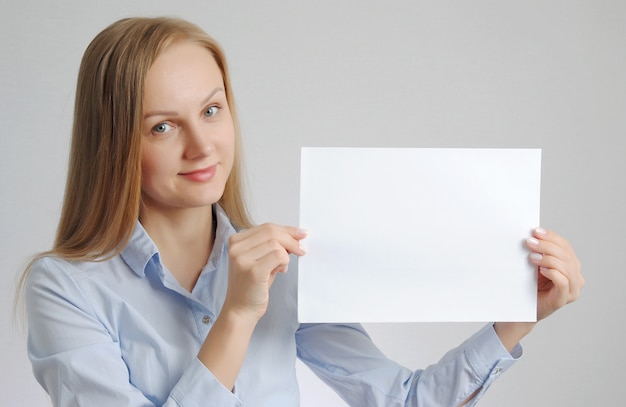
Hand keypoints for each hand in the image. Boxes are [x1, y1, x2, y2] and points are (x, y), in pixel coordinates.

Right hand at [224, 223, 306, 320]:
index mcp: (236, 241)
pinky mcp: (253, 270)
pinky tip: (281, 271)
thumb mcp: (260, 259)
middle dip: (291, 239)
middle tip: (301, 250)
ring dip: (286, 254)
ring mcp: (242, 258)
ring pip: (276, 244)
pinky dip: (285, 262)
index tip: (300, 235)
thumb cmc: (253, 285)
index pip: (266, 227)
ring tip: (282, 267)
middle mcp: (236, 247)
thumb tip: (296, 235)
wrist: (241, 309)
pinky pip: (279, 256)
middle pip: (272, 232)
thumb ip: (272, 245)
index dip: (286, 230)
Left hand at [494, 228, 583, 351]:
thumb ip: (538, 250)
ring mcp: (572, 289)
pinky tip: (542, 270)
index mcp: (570, 264)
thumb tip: (532, 233)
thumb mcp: (534, 264)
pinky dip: (553, 273)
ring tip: (532, 256)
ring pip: (566, 267)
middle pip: (565, 255)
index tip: (536, 231)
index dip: (551, 237)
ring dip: (548, 258)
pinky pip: (564, 282)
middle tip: (529, 242)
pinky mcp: (563, 299)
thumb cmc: (528, 285)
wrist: (521, 309)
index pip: (565, 246)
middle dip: (546, 246)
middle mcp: (576, 276)